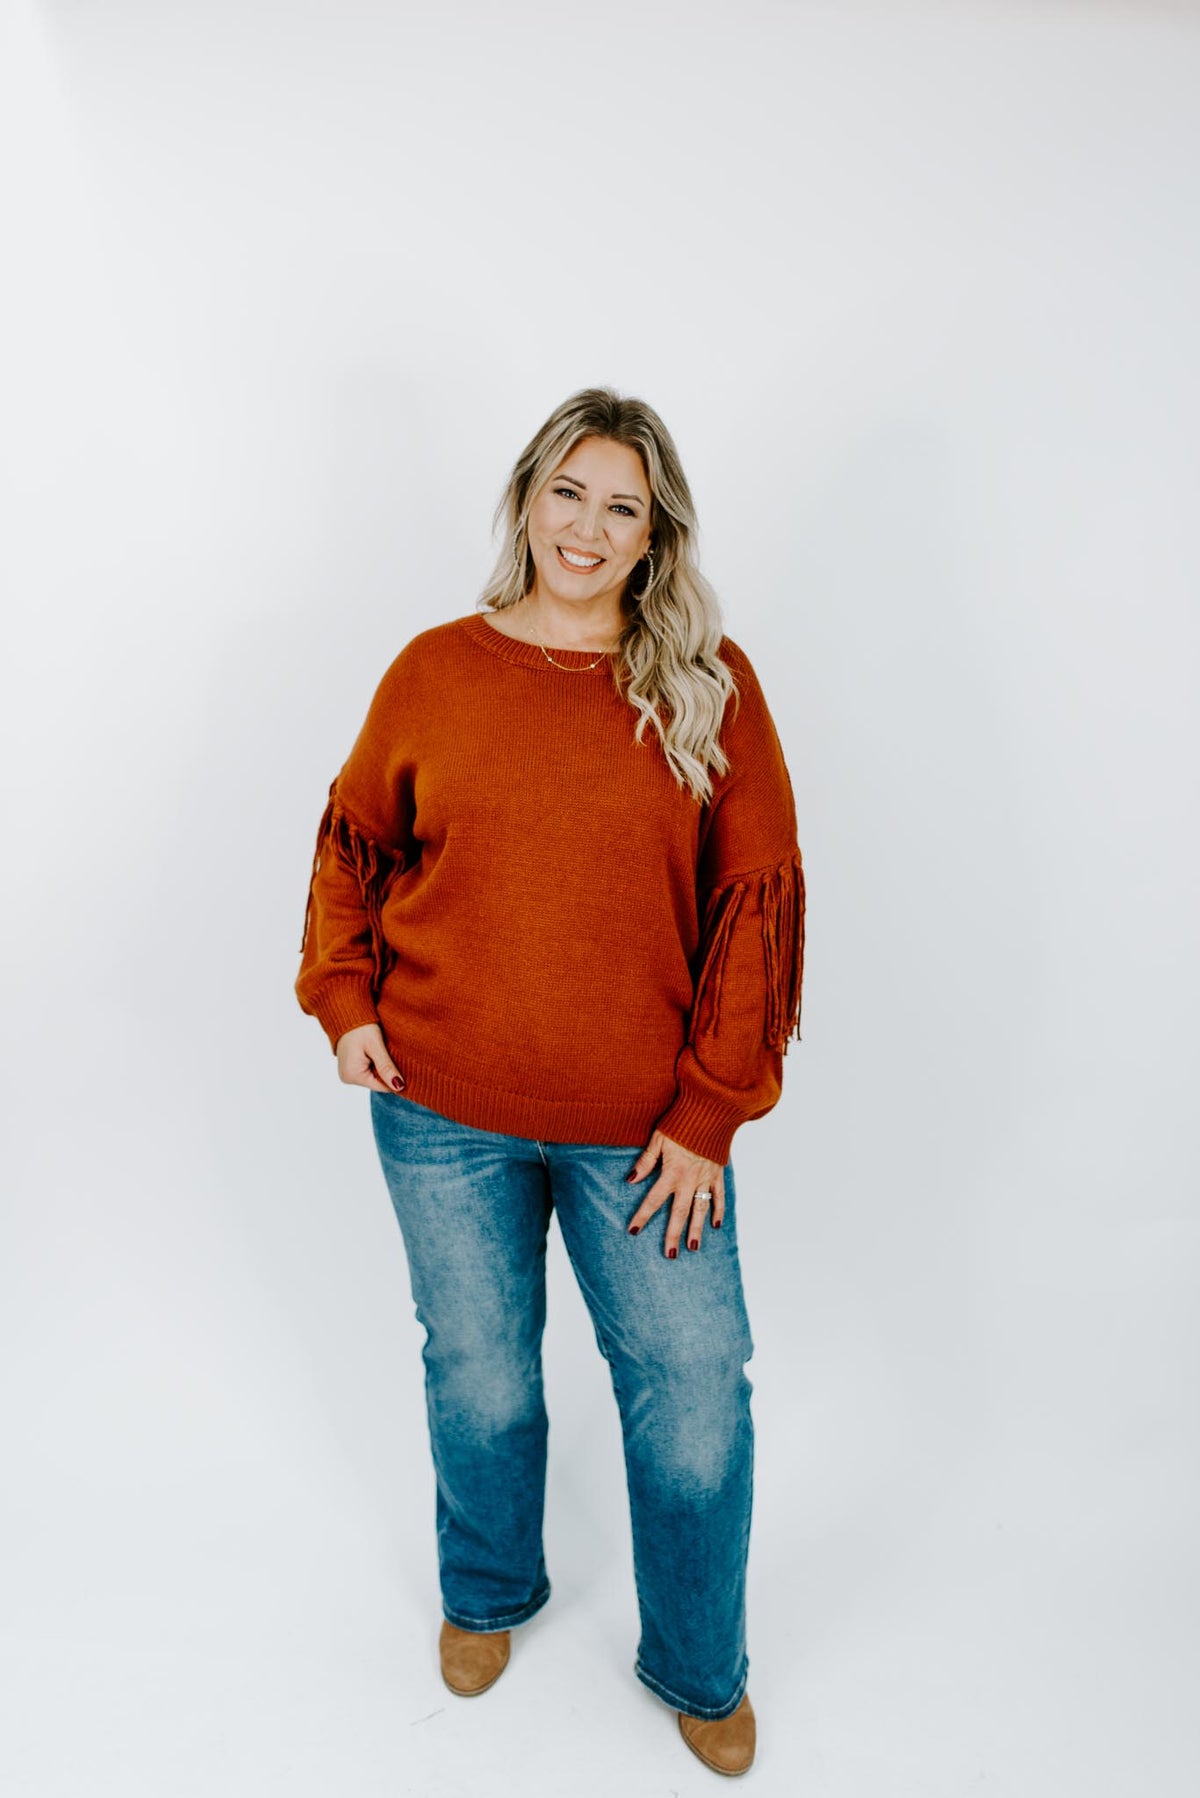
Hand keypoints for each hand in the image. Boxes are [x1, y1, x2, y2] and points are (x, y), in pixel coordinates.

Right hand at [335, 1022, 404, 1092]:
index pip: (382, 1086)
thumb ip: (386, 1067)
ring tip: (384, 1051)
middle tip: (394, 1054)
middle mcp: (348, 1077)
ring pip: (374, 1076)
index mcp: (352, 1075)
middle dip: (388, 1071)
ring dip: (382, 1066)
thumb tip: (398, 1087)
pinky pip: (368, 1070)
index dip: (396, 1079)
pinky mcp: (350, 1067)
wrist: (346, 1012)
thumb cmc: (360, 1027)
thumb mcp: (375, 1046)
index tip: (406, 1067)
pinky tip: (378, 1052)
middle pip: (378, 1082)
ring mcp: (348, 1073)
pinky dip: (376, 1062)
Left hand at [625, 1130, 725, 1257]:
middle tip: (670, 1254)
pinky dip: (718, 1210)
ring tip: (693, 1247)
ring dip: (697, 1229)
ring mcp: (706, 1178)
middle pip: (680, 1212)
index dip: (642, 1216)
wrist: (710, 1111)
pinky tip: (716, 1225)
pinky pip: (719, 1196)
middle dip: (673, 1234)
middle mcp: (689, 1180)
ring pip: (701, 1209)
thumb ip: (646, 1161)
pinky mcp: (718, 1173)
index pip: (654, 1200)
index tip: (633, 1231)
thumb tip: (630, 1179)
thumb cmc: (680, 1123)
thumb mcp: (658, 1139)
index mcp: (672, 1172)